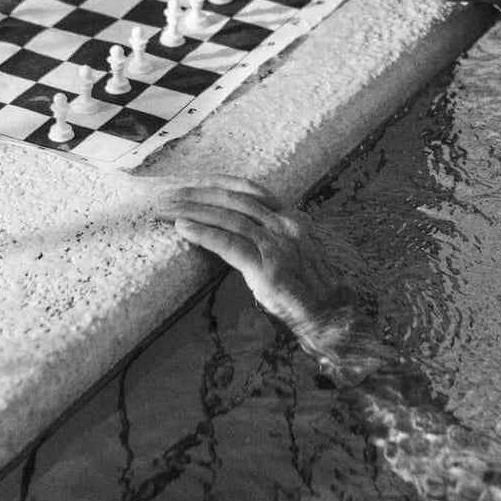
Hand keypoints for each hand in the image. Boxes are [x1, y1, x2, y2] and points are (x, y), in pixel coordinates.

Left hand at [158, 177, 361, 346]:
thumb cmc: (311, 290)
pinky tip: (183, 229)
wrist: (333, 317)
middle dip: (196, 194)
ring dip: (192, 211)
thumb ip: (271, 238)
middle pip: (234, 199)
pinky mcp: (269, 268)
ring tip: (166, 210)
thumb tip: (240, 232)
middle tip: (168, 195)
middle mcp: (286, 224)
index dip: (217, 183)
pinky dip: (204, 234)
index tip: (191, 183)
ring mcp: (279, 245)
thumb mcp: (294, 253)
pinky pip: (230, 243)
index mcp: (293, 217)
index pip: (250, 189)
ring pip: (228, 218)